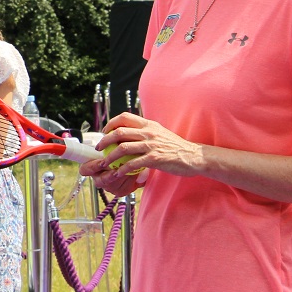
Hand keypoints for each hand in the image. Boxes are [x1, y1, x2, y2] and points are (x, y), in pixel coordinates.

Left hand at [82, 111, 200, 179]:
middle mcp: (148, 132)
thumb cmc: (175, 147)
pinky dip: (122, 169)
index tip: (104, 132)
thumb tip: (128, 134)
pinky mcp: (155, 159)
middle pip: (119, 132)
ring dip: (110, 157)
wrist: (193, 156)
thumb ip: (145, 132)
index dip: (110, 123)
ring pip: (123, 148)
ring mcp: (151, 145)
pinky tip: (118, 173)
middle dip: (104, 141)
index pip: (124, 117)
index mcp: (148, 124)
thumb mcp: (159, 133)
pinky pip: (133, 163)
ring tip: (104, 164)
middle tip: (98, 149)